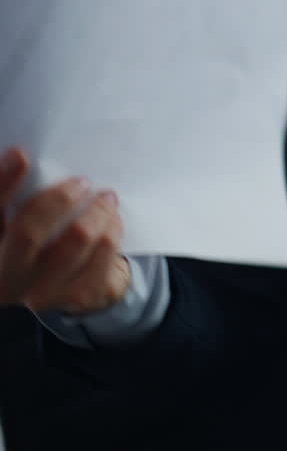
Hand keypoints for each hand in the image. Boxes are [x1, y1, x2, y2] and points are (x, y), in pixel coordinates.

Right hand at [0, 147, 130, 314]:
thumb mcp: (20, 221)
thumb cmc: (40, 243)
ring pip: (76, 241)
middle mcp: (7, 276)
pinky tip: (112, 222)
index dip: (4, 183)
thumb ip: (19, 198)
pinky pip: (103, 256)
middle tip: (81, 182)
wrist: (68, 285)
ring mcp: (42, 290)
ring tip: (106, 198)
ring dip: (97, 212)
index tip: (21, 155)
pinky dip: (112, 232)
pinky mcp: (78, 295)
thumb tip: (25, 156)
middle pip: (28, 232)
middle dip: (58, 200)